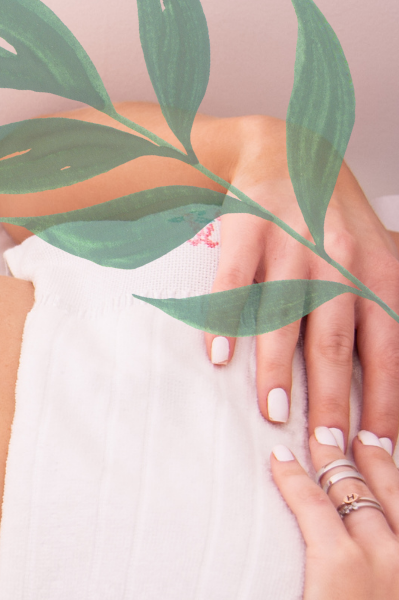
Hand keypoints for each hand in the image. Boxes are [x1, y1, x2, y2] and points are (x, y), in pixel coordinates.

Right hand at [204, 115, 398, 435]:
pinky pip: (234, 284)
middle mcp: (339, 262)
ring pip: (286, 318)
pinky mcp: (246, 233)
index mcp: (378, 275)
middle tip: (323, 444)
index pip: (385, 351)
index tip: (373, 448)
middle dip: (331, 399)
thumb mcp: (376, 259)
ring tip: (273, 411)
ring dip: (278, 370)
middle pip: (335, 342)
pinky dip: (225, 321)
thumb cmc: (332, 221)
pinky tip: (218, 356)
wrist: (288, 152)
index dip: (381, 402)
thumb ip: (381, 315)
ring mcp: (290, 246)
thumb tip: (390, 390)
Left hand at [207, 437, 398, 599]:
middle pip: (395, 490)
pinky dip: (294, 477)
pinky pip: (312, 505)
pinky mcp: (338, 564)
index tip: (393, 452)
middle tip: (361, 431)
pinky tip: (278, 459)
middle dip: (376, 454)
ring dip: (333, 457)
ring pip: (354, 489)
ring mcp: (383, 558)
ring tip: (319, 432)